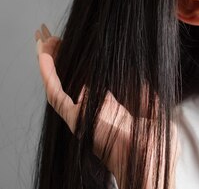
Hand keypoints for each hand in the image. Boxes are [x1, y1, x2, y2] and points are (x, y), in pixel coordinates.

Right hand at [34, 24, 178, 188]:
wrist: (148, 161)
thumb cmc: (155, 145)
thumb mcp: (154, 111)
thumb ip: (145, 96)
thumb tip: (140, 80)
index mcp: (107, 111)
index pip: (87, 84)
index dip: (80, 66)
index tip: (77, 46)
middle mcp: (89, 113)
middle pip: (68, 81)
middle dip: (59, 59)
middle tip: (51, 37)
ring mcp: (80, 116)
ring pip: (56, 84)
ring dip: (49, 60)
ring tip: (44, 38)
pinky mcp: (75, 118)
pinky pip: (55, 93)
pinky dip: (48, 72)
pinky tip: (43, 53)